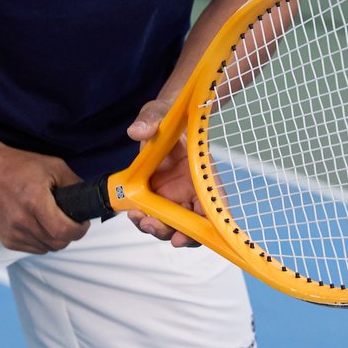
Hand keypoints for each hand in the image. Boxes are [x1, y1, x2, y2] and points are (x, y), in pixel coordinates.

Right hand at [0, 142, 89, 254]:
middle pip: (57, 244)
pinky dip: (39, 240)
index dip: (79, 230)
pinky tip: (36, 223)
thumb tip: (90, 200)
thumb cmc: (17, 165)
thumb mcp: (52, 166)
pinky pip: (31, 249)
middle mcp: (21, 220)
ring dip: (54, 239)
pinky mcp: (5, 239)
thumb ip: (74, 184)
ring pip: (45, 249)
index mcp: (34, 200)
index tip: (82, 223)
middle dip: (68, 234)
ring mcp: (11, 232)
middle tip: (69, 220)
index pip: (64, 231)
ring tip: (51, 220)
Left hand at [126, 99, 201, 247]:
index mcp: (201, 171)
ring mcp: (176, 195)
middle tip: (152, 224)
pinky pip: (156, 217)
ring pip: (173, 225)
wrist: (158, 121)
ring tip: (140, 218)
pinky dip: (146, 220)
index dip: (206, 225)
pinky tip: (134, 212)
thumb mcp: (158, 113)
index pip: (213, 204)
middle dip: (174, 231)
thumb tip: (138, 130)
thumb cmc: (167, 117)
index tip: (186, 234)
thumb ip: (149, 121)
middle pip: (193, 223)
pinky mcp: (159, 198)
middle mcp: (192, 189)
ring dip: (157, 228)